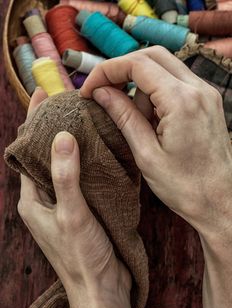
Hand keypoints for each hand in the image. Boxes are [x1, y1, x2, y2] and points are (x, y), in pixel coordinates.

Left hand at [18, 88, 130, 296]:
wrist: (101, 288)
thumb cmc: (82, 257)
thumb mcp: (72, 215)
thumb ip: (65, 177)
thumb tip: (60, 137)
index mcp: (32, 199)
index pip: (27, 152)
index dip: (34, 122)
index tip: (45, 94)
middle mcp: (43, 199)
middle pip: (44, 155)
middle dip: (52, 128)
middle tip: (67, 102)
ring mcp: (62, 204)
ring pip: (62, 165)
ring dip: (70, 144)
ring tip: (84, 119)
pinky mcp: (79, 209)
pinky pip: (79, 177)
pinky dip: (85, 161)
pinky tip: (98, 150)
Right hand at [81, 46, 231, 234]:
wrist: (220, 201)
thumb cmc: (185, 186)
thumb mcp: (146, 154)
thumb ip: (123, 117)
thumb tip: (101, 92)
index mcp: (181, 102)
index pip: (137, 64)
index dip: (107, 71)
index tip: (89, 89)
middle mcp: (198, 90)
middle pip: (152, 56)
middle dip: (123, 70)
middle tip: (104, 93)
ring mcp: (206, 94)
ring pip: (164, 68)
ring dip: (141, 87)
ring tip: (140, 123)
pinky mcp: (207, 102)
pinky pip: (176, 83)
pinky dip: (157, 94)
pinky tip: (153, 121)